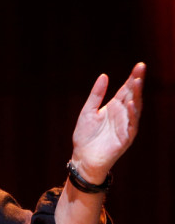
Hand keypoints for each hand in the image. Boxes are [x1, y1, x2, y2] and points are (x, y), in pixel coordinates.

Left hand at [71, 62, 144, 182]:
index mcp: (114, 107)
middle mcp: (123, 115)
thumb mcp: (88, 111)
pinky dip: (131, 114)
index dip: (132, 78)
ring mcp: (126, 126)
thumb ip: (96, 95)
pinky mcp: (125, 138)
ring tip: (137, 82)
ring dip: (136, 95)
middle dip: (137, 82)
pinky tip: (130, 104)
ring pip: (135, 108)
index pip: (126, 89)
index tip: (139, 65)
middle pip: (132, 95)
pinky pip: (131, 125)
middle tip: (141, 68)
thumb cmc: (85, 136)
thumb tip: (104, 76)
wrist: (82, 158)